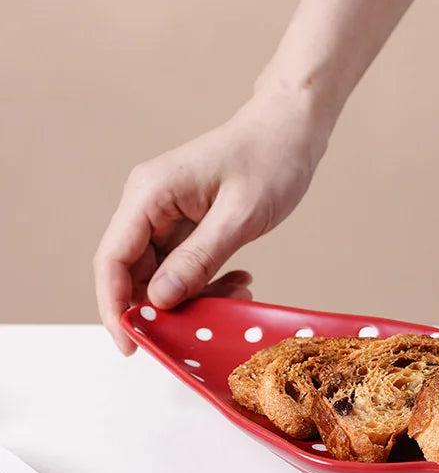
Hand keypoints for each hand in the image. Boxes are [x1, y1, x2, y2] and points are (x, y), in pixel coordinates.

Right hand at [94, 85, 328, 353]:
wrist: (291, 128)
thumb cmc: (270, 158)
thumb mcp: (239, 216)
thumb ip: (198, 259)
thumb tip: (159, 299)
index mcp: (150, 194)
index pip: (113, 260)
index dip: (115, 307)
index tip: (132, 344)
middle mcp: (148, 204)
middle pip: (133, 274)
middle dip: (164, 308)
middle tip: (203, 326)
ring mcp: (166, 215)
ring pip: (162, 276)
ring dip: (193, 297)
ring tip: (237, 295)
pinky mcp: (186, 224)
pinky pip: (184, 267)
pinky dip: (207, 282)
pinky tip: (239, 281)